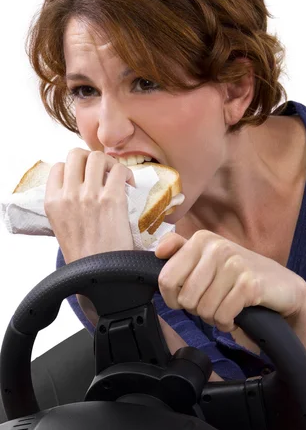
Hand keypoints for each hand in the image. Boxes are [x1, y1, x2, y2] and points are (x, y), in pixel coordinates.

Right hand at [44, 148, 134, 263]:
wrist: (100, 275)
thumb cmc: (85, 255)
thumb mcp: (62, 227)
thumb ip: (66, 204)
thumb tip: (81, 185)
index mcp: (52, 202)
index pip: (59, 167)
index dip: (75, 168)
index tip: (86, 177)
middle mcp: (68, 195)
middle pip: (76, 154)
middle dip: (91, 159)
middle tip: (103, 172)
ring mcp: (89, 195)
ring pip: (97, 156)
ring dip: (109, 163)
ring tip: (116, 177)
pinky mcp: (111, 199)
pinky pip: (119, 169)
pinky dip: (126, 173)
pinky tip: (129, 185)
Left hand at [155, 230, 305, 332]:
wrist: (284, 287)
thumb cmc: (241, 275)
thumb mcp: (209, 258)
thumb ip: (181, 250)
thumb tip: (158, 250)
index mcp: (202, 239)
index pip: (166, 278)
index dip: (173, 298)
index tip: (186, 299)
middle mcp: (217, 247)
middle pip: (184, 298)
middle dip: (197, 309)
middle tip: (213, 303)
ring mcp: (234, 264)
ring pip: (203, 309)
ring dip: (214, 317)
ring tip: (226, 307)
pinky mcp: (250, 284)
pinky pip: (223, 315)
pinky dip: (227, 322)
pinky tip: (236, 315)